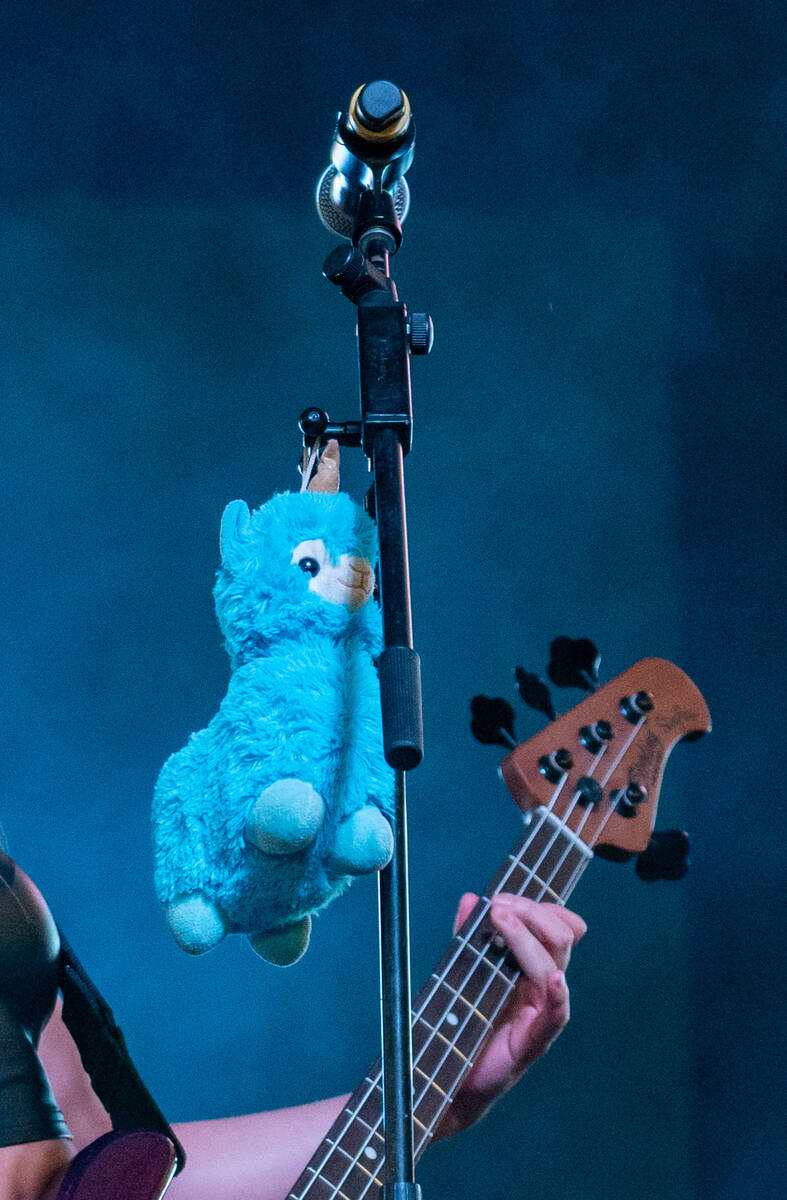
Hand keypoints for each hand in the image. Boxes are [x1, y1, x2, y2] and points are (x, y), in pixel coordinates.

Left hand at [435, 892, 585, 1136]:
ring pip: (554, 966)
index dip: (540, 907)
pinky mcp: (534, 1041)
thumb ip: (468, 937)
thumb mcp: (464, 971)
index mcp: (531, 967)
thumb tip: (470, 898)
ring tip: (502, 919)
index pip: (556, 927)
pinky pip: (555, 1016)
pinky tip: (554, 979)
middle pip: (559, 939)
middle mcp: (543, 987)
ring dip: (528, 937)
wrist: (451, 1077)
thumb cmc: (463, 1022)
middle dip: (531, 913)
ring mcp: (542, 1013)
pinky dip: (558, 995)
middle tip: (498, 906)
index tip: (504, 896)